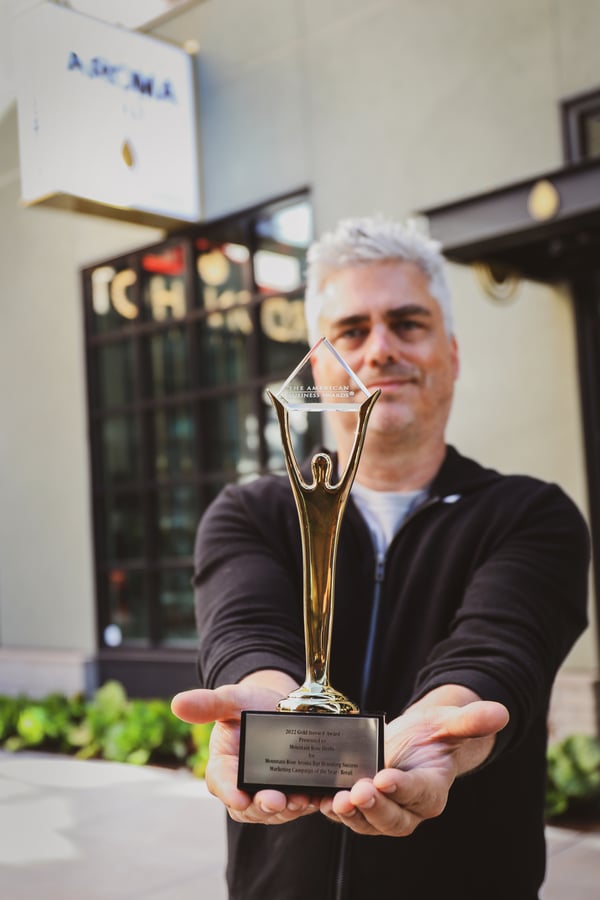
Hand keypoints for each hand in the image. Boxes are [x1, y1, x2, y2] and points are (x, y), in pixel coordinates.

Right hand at [171, 673, 320, 824]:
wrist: (280, 705)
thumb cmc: (249, 703)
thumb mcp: (231, 699)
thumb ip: (208, 703)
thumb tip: (177, 703)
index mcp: (223, 766)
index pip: (220, 783)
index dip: (228, 792)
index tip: (238, 798)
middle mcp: (244, 786)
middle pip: (249, 807)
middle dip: (262, 806)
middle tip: (275, 800)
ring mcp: (270, 791)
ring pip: (275, 811)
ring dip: (287, 809)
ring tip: (300, 799)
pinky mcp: (294, 792)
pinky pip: (300, 805)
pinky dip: (309, 805)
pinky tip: (318, 798)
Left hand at [320, 698, 508, 836]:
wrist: (416, 742)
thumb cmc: (436, 733)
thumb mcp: (452, 722)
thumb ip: (471, 720)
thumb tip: (500, 713)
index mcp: (433, 788)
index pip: (420, 793)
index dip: (403, 789)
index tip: (385, 778)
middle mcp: (410, 807)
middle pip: (394, 818)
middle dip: (374, 808)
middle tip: (357, 792)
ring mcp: (385, 810)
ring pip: (368, 822)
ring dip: (351, 814)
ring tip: (335, 801)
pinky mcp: (363, 805)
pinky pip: (348, 814)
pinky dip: (333, 810)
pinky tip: (320, 799)